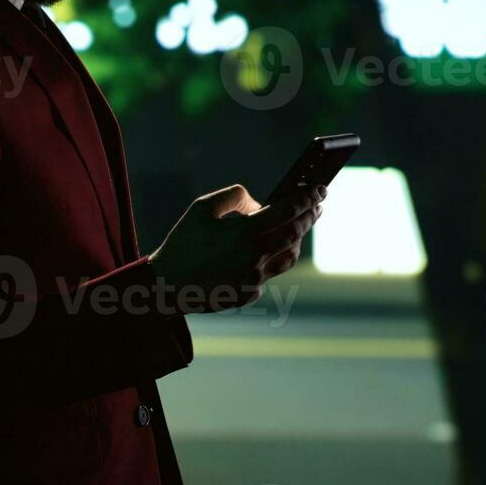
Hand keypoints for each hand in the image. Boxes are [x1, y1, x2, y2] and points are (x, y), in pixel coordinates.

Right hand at [146, 182, 326, 313]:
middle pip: (295, 234)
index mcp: (244, 232)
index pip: (288, 211)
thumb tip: (260, 204)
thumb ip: (234, 196)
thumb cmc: (183, 243)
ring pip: (288, 257)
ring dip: (297, 240)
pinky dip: (271, 259)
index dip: (307, 198)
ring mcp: (254, 279)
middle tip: (317, 205)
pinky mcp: (250, 294)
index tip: (319, 190)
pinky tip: (269, 250)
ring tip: (299, 226)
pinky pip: (269, 273)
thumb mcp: (202, 208)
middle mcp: (254, 257)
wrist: (166, 286)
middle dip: (310, 217)